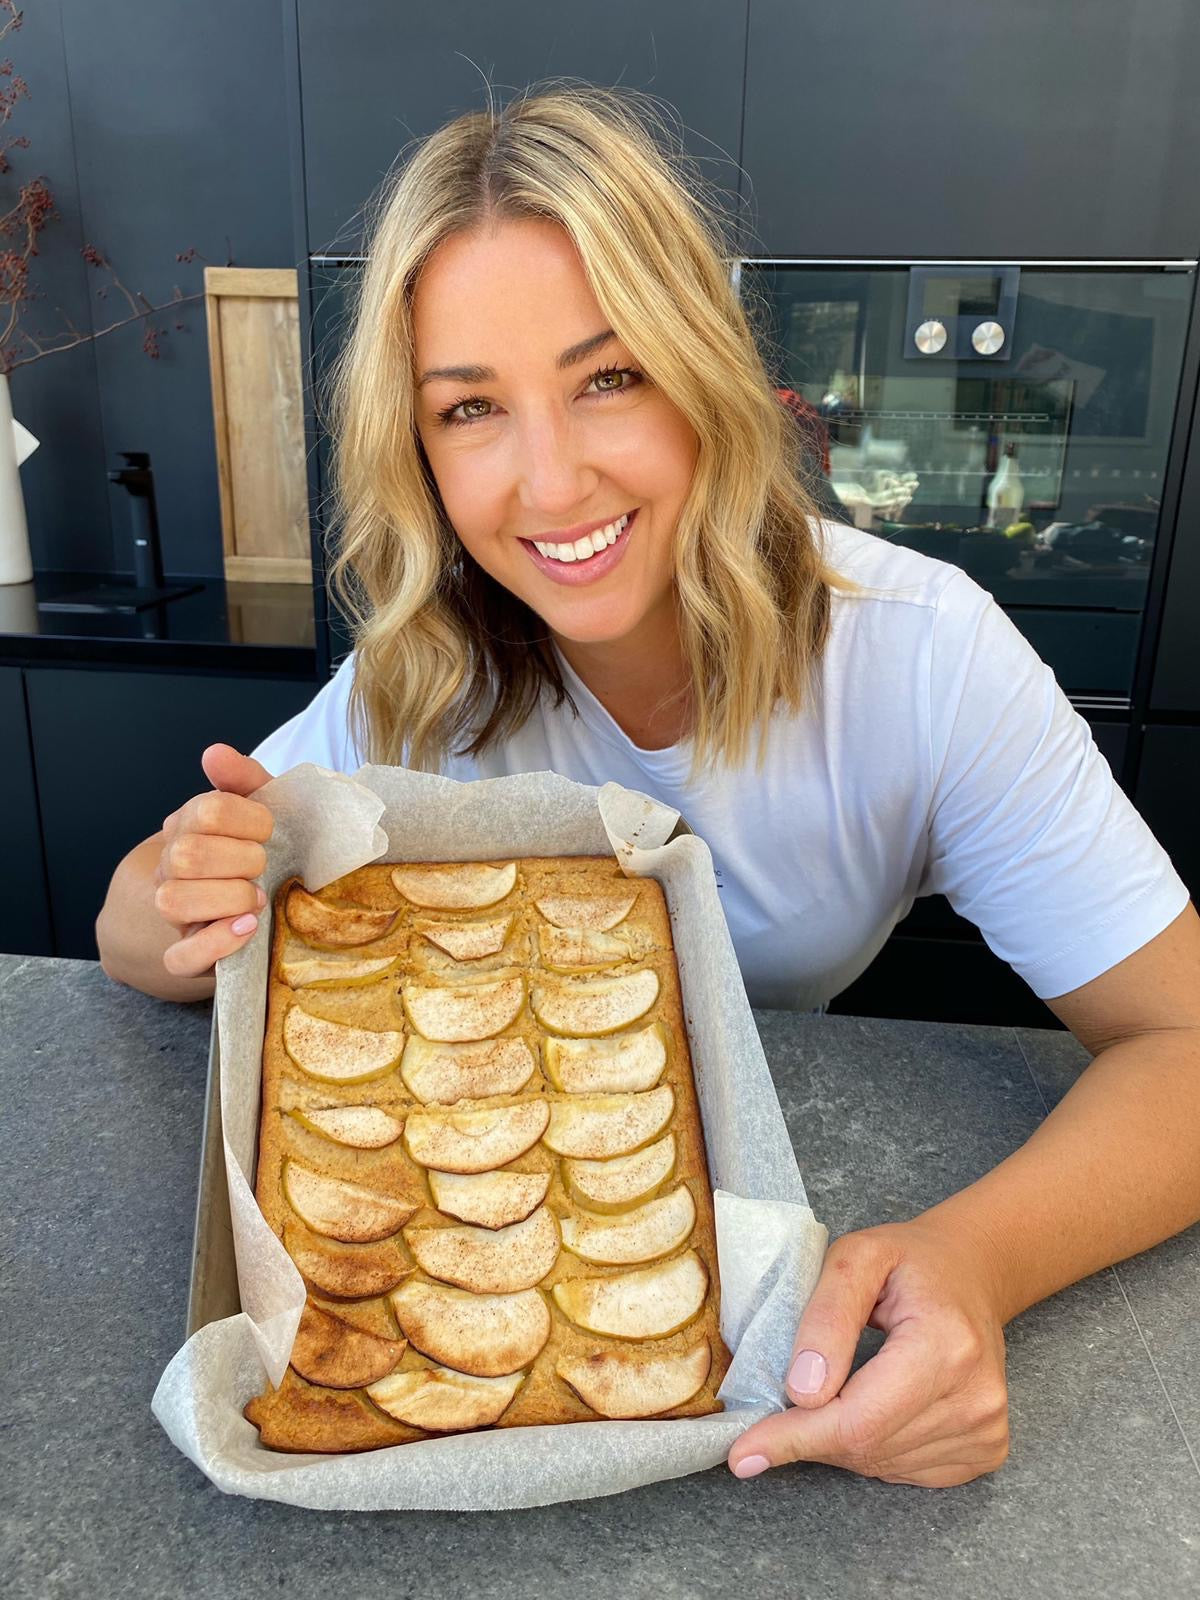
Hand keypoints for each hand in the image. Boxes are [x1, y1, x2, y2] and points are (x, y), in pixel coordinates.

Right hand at [153, 744, 274, 977]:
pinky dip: (216, 943)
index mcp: (188, 826)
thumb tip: (214, 753)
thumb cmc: (257, 852)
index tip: (270, 829)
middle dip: (239, 859)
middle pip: (186, 855)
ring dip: (226, 897)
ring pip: (173, 901)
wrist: (246, 907)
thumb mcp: (259, 811)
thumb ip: (242, 778)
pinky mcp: (186, 955)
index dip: (248, 818)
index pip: (207, 810)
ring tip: (256, 899)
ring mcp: (174, 914)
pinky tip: (247, 927)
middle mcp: (171, 867)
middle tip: (263, 865)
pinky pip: (181, 958)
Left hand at [727, 1216, 1010, 1487]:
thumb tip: (802, 1390)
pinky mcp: (986, 1449)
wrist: (971, 1271)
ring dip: (840, 1439)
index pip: (860, 1418)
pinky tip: (874, 1404)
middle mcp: (976, 1397)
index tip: (744, 1452)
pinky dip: (872, 1448)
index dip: (797, 1436)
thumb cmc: (908, 1260)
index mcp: (947, 1343)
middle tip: (783, 1402)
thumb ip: (826, 1316)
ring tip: (840, 1385)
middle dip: (810, 1433)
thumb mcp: (856, 1256)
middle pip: (866, 1446)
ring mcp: (986, 1429)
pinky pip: (904, 1472)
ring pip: (881, 1464)